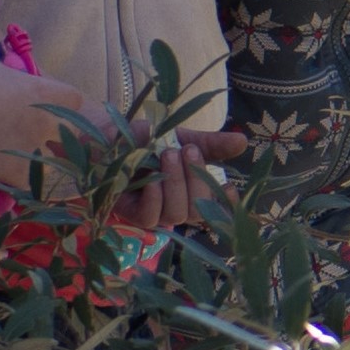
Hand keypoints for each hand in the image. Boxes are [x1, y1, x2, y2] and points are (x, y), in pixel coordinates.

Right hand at [0, 26, 87, 191]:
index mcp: (46, 94)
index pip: (74, 100)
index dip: (65, 104)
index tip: (50, 108)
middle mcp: (51, 123)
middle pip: (72, 134)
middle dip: (62, 136)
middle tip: (40, 137)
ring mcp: (40, 150)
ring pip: (60, 164)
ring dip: (50, 163)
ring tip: (34, 164)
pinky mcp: (25, 174)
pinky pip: (38, 187)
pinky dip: (31, 186)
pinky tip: (21, 184)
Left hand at [104, 125, 248, 228]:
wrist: (107, 132)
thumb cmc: (144, 138)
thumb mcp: (179, 136)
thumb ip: (209, 144)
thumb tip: (243, 141)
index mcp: (191, 189)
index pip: (217, 208)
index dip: (227, 205)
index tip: (230, 187)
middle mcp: (176, 204)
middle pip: (199, 211)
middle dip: (197, 181)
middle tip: (187, 150)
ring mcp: (154, 212)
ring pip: (177, 214)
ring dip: (176, 184)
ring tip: (167, 155)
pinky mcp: (131, 215)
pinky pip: (151, 217)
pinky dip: (156, 198)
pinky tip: (153, 180)